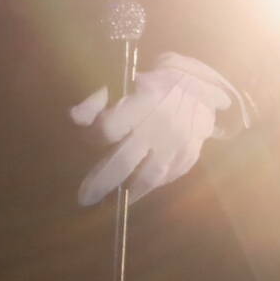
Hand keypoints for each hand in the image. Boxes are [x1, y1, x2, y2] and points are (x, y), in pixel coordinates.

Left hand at [69, 52, 238, 205]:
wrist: (205, 84)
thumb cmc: (160, 78)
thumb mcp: (128, 77)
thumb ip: (99, 99)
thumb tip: (74, 117)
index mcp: (142, 102)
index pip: (108, 128)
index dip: (92, 136)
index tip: (89, 139)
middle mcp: (159, 127)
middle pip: (123, 161)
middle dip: (101, 182)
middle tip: (85, 198)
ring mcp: (177, 145)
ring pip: (148, 177)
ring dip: (128, 192)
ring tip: (112, 203)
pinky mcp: (190, 155)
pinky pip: (169, 177)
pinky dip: (153, 185)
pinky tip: (140, 187)